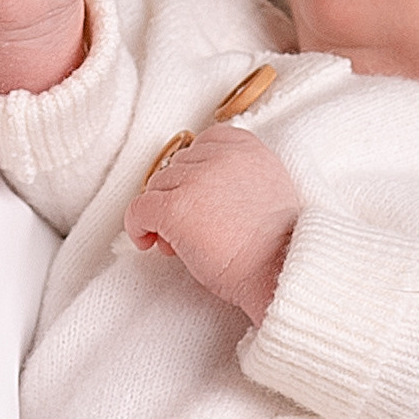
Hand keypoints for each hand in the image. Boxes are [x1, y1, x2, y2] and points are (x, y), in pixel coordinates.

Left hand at [124, 123, 299, 324]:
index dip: (195, 174)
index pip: (203, 144)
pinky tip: (148, 243)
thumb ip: (236, 178)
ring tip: (179, 243)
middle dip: (179, 196)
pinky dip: (138, 226)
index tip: (200, 199)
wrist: (280, 274)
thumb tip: (192, 191)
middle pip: (177, 166)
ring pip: (157, 186)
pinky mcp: (175, 207)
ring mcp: (196, 179)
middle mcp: (221, 156)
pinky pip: (139, 208)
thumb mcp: (267, 192)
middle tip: (191, 230)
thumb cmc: (276, 247)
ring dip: (162, 214)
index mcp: (247, 148)